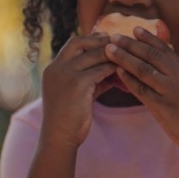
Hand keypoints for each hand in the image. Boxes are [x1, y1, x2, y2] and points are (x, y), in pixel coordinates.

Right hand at [40, 33, 115, 148]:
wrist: (59, 138)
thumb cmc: (69, 118)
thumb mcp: (77, 92)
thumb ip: (91, 78)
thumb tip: (112, 68)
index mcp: (53, 68)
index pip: (73, 44)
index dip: (91, 39)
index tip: (107, 40)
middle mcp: (56, 68)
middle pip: (80, 43)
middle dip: (101, 41)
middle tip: (119, 43)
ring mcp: (65, 75)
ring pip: (94, 55)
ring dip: (111, 56)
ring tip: (125, 56)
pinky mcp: (77, 84)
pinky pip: (100, 70)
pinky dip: (113, 70)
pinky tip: (123, 72)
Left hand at [104, 28, 178, 154]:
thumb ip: (177, 75)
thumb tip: (165, 65)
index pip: (165, 49)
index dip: (149, 38)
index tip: (135, 28)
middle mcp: (178, 77)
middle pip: (151, 55)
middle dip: (131, 44)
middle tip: (114, 36)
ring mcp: (170, 91)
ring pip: (144, 69)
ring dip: (125, 58)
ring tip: (109, 49)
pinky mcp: (164, 107)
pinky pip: (142, 90)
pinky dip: (129, 79)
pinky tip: (118, 72)